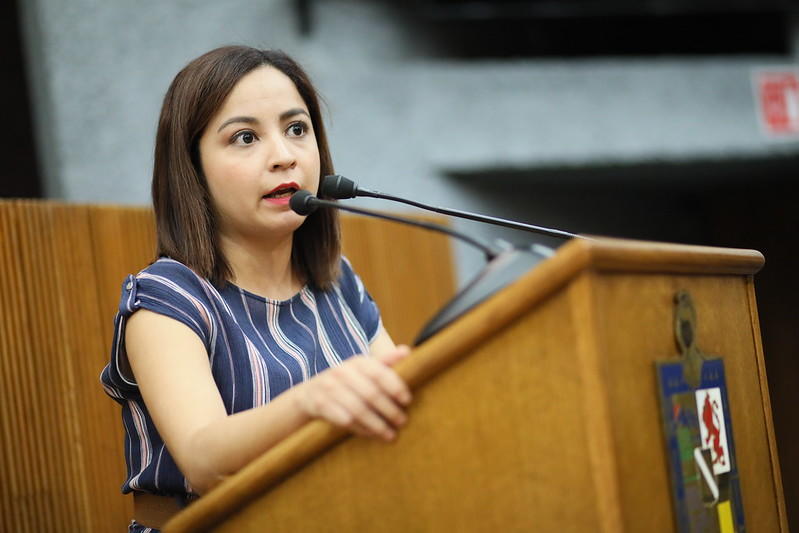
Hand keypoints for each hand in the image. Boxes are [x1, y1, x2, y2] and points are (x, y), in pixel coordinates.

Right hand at [292, 345, 411, 440]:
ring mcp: (329, 388)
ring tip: (391, 435)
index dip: (395, 387)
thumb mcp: (362, 368)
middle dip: (389, 410)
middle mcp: (342, 372)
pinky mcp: (320, 405)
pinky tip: (373, 434)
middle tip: (402, 421)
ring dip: (377, 424)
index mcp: (357, 362)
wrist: (309, 394)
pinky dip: (362, 429)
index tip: (407, 400)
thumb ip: (384, 362)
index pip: (379, 372)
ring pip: (359, 410)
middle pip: (371, 394)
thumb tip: (406, 351)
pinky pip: (345, 420)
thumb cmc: (345, 381)